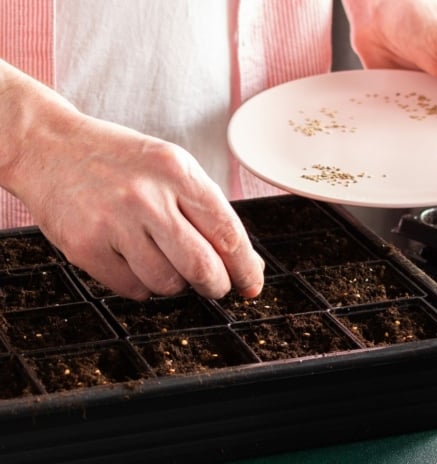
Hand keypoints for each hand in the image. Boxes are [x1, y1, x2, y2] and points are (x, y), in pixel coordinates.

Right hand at [0, 61, 263, 299]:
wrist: (49, 147)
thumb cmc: (119, 160)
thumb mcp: (170, 164)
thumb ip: (205, 207)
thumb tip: (242, 261)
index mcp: (176, 171)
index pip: (227, 231)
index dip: (245, 266)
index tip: (252, 283)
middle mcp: (146, 196)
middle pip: (201, 266)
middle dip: (216, 285)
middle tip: (215, 285)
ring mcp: (113, 222)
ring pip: (167, 284)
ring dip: (175, 284)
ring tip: (163, 261)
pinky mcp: (84, 247)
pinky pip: (132, 289)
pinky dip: (142, 286)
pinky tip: (135, 262)